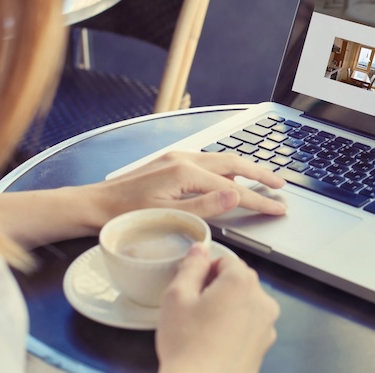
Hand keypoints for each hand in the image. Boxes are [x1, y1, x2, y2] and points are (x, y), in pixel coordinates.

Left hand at [98, 151, 286, 221]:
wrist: (93, 205)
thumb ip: (206, 206)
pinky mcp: (170, 163)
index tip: (279, 207)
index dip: (259, 199)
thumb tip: (237, 193)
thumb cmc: (126, 215)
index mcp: (186, 172)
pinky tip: (229, 178)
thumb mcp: (169, 216)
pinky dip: (225, 169)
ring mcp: (176, 158)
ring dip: (244, 169)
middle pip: (233, 163)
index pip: (234, 188)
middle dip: (260, 173)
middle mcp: (184, 159)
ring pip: (221, 160)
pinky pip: (207, 162)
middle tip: (280, 185)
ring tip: (262, 179)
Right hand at [156, 243, 279, 372]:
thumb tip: (200, 249)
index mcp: (242, 282)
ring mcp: (267, 325)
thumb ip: (191, 266)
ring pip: (245, 304)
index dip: (206, 271)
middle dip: (218, 288)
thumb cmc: (187, 344)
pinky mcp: (265, 346)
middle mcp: (262, 300)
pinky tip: (215, 343)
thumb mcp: (177, 296)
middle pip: (239, 281)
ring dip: (228, 308)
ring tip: (203, 329)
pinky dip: (235, 329)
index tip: (192, 289)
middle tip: (194, 309)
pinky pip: (249, 326)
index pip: (226, 260)